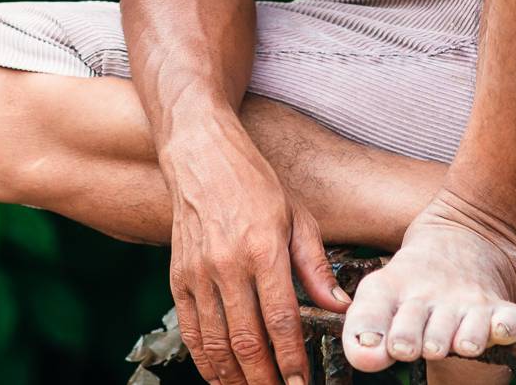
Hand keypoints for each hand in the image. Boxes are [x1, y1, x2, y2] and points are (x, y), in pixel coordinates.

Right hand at [162, 120, 349, 384]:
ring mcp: (198, 272)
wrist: (200, 154)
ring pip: (216, 343)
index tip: (302, 384)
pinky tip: (220, 375)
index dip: (292, 359)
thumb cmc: (255, 182)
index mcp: (264, 248)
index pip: (281, 319)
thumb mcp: (297, 215)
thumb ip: (315, 265)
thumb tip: (337, 306)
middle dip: (265, 379)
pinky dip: (205, 360)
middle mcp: (227, 264)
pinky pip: (190, 329)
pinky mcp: (178, 276)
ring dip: (235, 378)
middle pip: (246, 340)